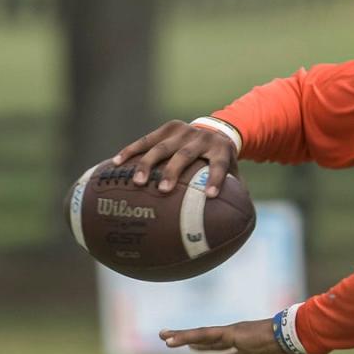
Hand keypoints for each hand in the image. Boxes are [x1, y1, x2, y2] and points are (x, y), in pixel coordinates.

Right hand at [113, 120, 237, 197]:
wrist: (216, 130)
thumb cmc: (221, 162)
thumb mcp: (234, 174)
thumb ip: (236, 193)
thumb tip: (237, 224)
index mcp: (222, 150)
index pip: (220, 165)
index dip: (216, 179)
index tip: (210, 196)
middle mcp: (202, 138)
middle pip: (186, 154)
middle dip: (173, 171)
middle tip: (163, 190)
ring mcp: (184, 131)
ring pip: (162, 147)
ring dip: (148, 164)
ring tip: (138, 182)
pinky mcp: (168, 128)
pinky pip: (146, 139)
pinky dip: (131, 150)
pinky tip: (116, 163)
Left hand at [160, 320, 314, 353]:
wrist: (300, 338)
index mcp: (259, 347)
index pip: (242, 353)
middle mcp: (245, 338)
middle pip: (216, 341)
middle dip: (200, 344)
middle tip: (185, 346)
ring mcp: (235, 334)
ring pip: (203, 336)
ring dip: (183, 338)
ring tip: (163, 338)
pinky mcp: (230, 332)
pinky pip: (202, 335)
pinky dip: (185, 337)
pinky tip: (169, 340)